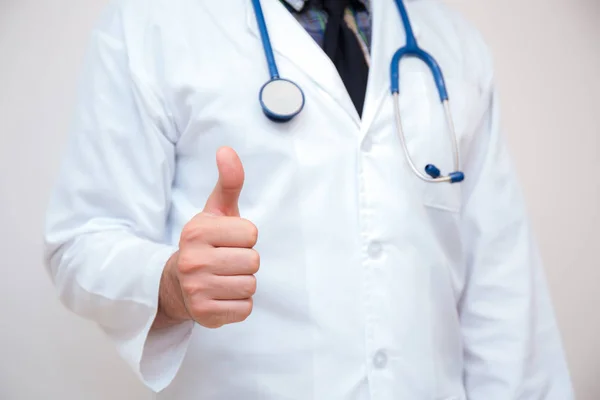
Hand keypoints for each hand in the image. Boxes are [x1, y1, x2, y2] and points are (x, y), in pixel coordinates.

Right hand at [156, 147, 258, 328]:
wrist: (176, 284)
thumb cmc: (206, 244)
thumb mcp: (215, 212)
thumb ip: (228, 182)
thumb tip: (227, 150)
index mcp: (196, 231)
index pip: (251, 234)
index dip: (245, 238)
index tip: (228, 241)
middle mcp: (193, 260)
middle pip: (253, 261)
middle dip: (245, 262)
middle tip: (225, 262)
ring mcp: (196, 289)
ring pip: (250, 285)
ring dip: (242, 283)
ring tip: (223, 278)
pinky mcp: (204, 314)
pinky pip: (245, 309)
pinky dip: (239, 304)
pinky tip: (222, 295)